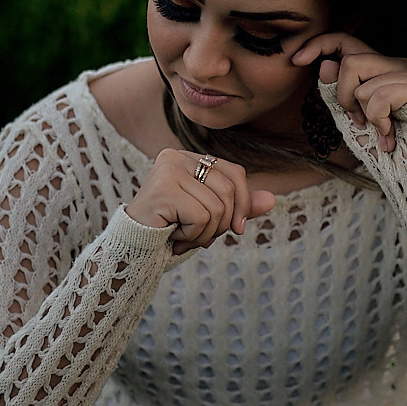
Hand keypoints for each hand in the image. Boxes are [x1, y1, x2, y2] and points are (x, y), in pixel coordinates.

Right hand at [126, 149, 275, 253]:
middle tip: (200, 236)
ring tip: (183, 236)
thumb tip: (273, 199)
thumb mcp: (211, 217)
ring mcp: (168, 170)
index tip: (238, 229)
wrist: (133, 249)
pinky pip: (202, 217)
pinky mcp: (163, 188)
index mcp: (189, 157)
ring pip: (217, 207)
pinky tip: (173, 236)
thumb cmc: (170, 230)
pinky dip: (193, 236)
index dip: (244, 202)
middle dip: (222, 223)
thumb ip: (239, 207)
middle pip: (229, 190)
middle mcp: (176, 156)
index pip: (234, 172)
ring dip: (205, 233)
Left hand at [292, 34, 406, 152]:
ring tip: (380, 129)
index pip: (343, 40)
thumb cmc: (382, 144)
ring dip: (365, 114)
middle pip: (349, 62)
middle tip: (358, 120)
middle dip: (344, 97)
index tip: (297, 60)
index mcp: (377, 67)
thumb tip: (325, 65)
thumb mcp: (350, 118)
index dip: (318, 44)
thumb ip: (336, 93)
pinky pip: (378, 98)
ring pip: (362, 84)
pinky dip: (378, 121)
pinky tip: (389, 134)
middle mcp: (395, 63)